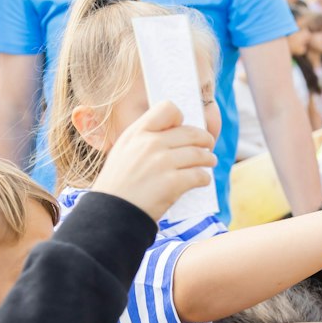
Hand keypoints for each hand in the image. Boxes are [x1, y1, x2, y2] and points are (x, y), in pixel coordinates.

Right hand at [93, 99, 217, 220]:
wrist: (111, 213)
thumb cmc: (118, 185)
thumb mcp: (123, 152)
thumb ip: (144, 140)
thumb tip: (174, 135)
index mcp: (137, 133)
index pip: (167, 109)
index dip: (180, 118)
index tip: (183, 127)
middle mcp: (150, 144)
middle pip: (191, 133)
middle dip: (204, 139)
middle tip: (208, 145)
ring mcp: (162, 162)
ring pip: (199, 154)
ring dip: (208, 159)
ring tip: (210, 162)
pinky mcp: (173, 183)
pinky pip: (199, 175)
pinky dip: (204, 178)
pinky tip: (203, 180)